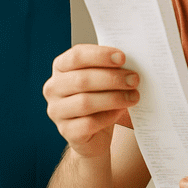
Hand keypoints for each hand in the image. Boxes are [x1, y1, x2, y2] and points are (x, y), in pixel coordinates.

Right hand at [42, 44, 139, 158]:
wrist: (95, 132)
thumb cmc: (100, 99)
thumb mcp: (103, 79)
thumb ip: (110, 69)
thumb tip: (130, 64)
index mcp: (61, 68)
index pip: (76, 56)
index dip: (100, 55)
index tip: (122, 57)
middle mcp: (54, 88)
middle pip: (82, 79)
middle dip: (112, 78)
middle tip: (134, 79)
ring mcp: (57, 111)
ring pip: (85, 102)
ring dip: (114, 98)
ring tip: (134, 96)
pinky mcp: (67, 131)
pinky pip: (89, 123)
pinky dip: (108, 116)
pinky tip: (120, 112)